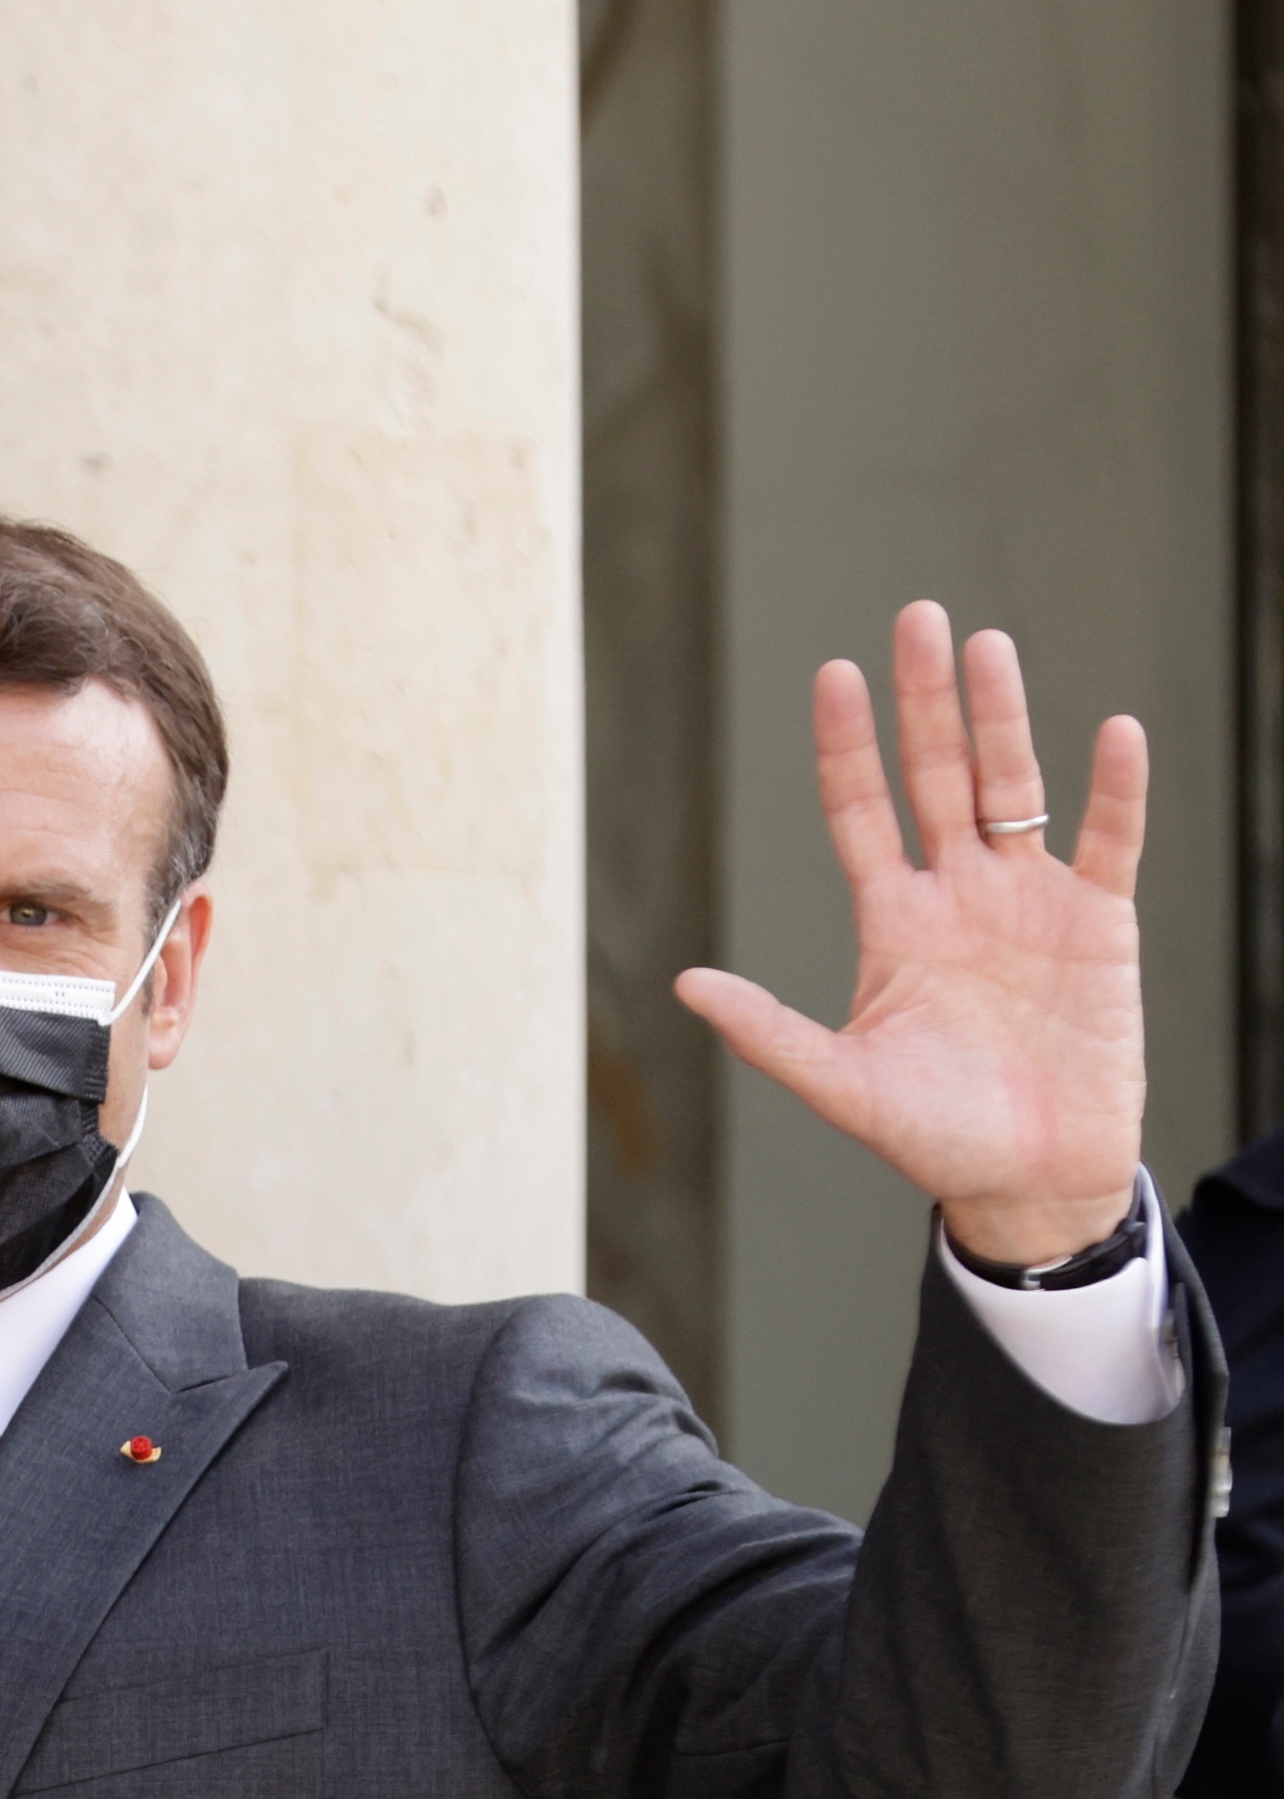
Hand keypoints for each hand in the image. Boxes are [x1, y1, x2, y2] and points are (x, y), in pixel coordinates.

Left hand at [677, 601, 1146, 1268]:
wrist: (1030, 1181)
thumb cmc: (934, 1137)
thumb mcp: (841, 1083)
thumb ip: (769, 1031)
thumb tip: (684, 985)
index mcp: (893, 922)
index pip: (860, 812)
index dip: (846, 747)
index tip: (831, 676)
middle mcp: (958, 895)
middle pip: (937, 775)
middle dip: (924, 700)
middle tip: (915, 618)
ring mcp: (1030, 901)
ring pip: (1015, 787)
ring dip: (1003, 719)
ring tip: (988, 647)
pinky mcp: (1100, 924)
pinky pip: (1109, 842)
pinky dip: (1113, 791)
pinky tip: (1114, 733)